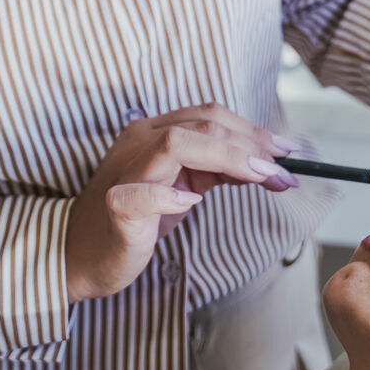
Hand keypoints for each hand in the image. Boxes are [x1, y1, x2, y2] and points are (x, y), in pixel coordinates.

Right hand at [64, 104, 296, 301]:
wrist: (82, 254)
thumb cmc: (137, 220)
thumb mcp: (183, 187)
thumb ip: (217, 169)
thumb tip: (268, 164)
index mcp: (152, 132)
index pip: (208, 115)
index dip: (252, 130)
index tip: (286, 152)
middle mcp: (137, 142)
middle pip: (201, 123)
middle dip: (250, 143)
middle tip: (283, 169)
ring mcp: (124, 172)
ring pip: (176, 144)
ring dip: (227, 157)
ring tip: (260, 176)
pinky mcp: (117, 208)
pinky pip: (143, 195)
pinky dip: (171, 197)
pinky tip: (191, 205)